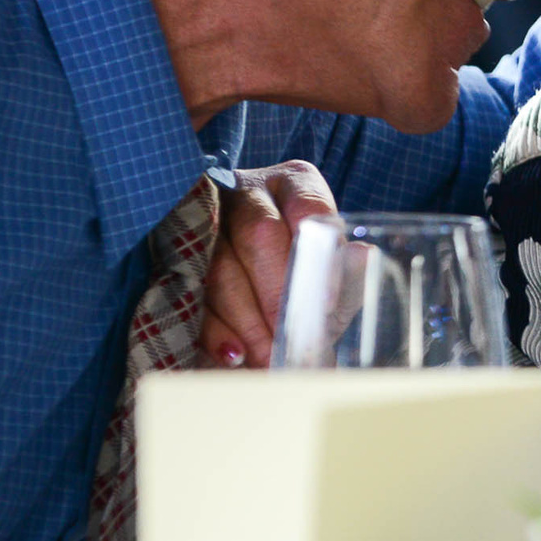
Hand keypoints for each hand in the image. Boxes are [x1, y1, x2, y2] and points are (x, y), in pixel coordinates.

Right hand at [195, 161, 338, 367]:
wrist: (261, 288)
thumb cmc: (307, 278)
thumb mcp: (332, 272)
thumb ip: (347, 271)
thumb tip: (363, 257)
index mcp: (296, 183)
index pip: (309, 206)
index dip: (317, 253)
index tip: (325, 303)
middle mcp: (249, 192)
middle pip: (258, 233)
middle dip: (274, 293)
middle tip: (290, 338)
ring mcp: (207, 219)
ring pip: (220, 264)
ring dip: (245, 319)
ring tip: (267, 358)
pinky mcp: (177, 255)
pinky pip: (189, 292)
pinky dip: (213, 329)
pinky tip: (233, 355)